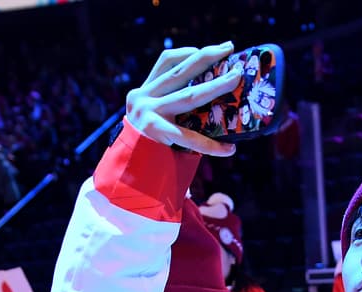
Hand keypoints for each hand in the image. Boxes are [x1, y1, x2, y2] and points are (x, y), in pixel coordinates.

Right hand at [125, 43, 242, 156]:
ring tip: (236, 80)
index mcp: (142, 91)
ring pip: (189, 96)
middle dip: (207, 57)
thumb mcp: (151, 118)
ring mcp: (148, 115)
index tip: (212, 50)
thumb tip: (209, 93)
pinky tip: (229, 149)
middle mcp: (143, 98)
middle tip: (229, 49)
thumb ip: (168, 104)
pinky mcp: (155, 134)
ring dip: (216, 86)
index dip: (188, 52)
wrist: (126, 172)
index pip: (166, 61)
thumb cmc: (146, 146)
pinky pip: (190, 138)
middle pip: (181, 72)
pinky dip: (212, 144)